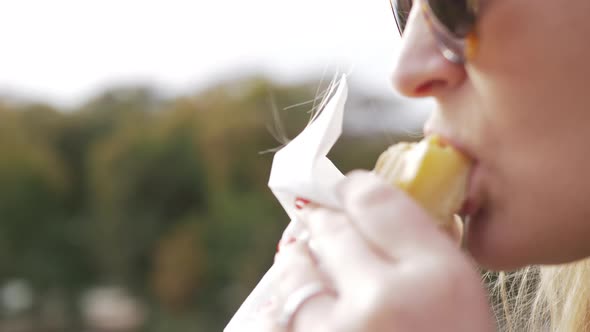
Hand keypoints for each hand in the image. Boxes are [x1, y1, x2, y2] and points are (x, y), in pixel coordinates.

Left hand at [257, 171, 494, 331]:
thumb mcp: (461, 307)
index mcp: (440, 281)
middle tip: (318, 219)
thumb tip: (372, 217)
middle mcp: (383, 300)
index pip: (378, 203)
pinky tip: (296, 307)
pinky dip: (286, 307)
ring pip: (294, 269)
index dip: (357, 190)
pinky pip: (280, 317)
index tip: (348, 190)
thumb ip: (423, 259)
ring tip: (302, 258)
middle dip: (323, 221)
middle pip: (331, 228)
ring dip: (297, 260)